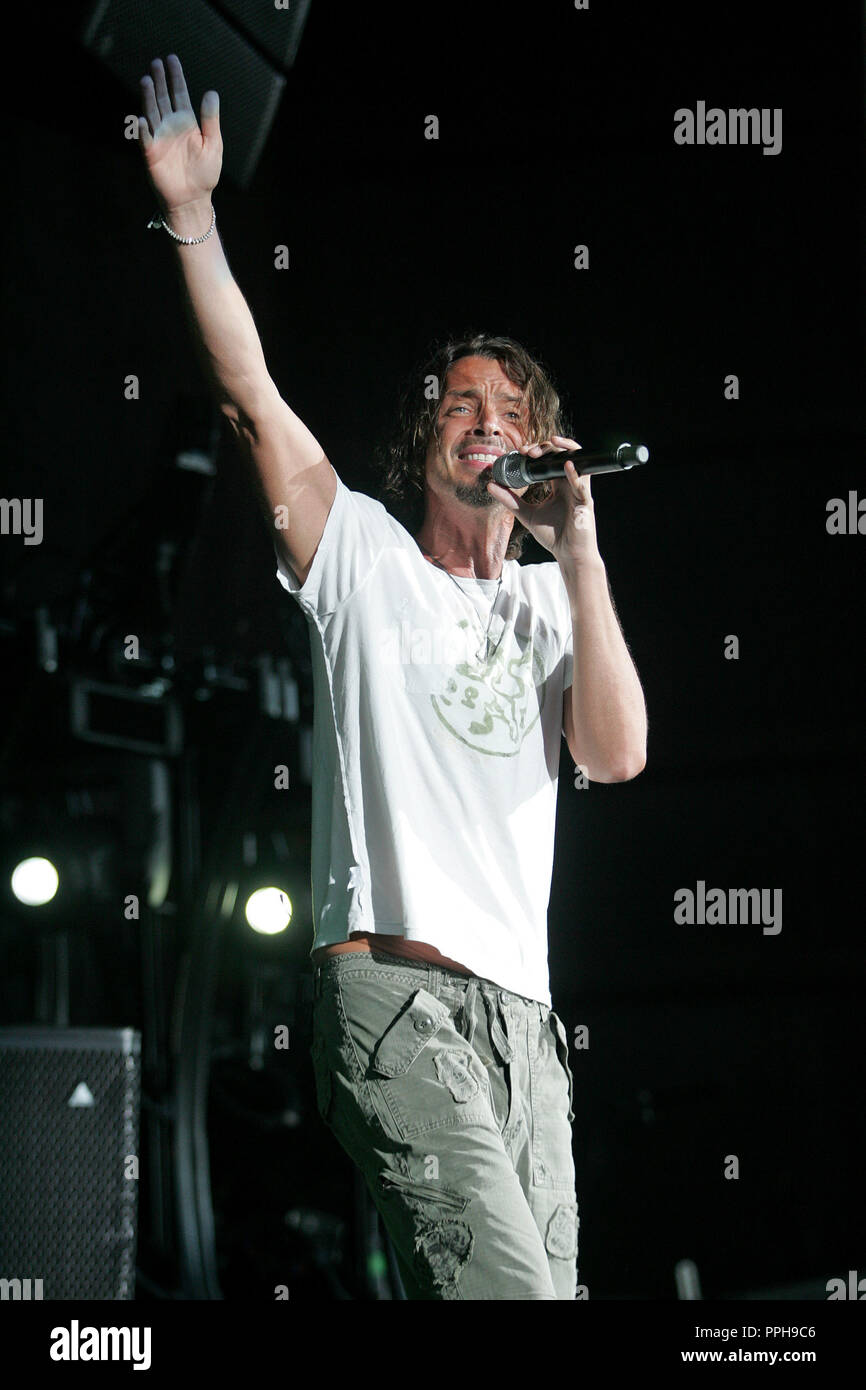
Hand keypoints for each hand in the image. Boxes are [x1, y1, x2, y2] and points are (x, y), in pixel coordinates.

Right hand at [138, 55, 221, 212]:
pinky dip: (143, 129)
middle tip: (156, 63)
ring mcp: (159, 138)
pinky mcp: (151, 153)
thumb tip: (211, 92)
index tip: (171, 59)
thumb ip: (211, 120)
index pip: (179, 93)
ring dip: (148, 97)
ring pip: (151, 112)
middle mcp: (170, 126)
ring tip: (147, 80)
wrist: (193, 199)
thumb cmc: (205, 174)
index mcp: (186, 122)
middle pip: (162, 98)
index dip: (175, 77)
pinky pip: (145, 139)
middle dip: (159, 80)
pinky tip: (143, 119)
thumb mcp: (213, 145)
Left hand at [487, 435, 601, 567]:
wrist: (568, 554)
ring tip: (551, 442)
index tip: (521, 451)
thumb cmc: (553, 535)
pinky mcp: (586, 502)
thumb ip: (509, 500)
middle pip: (561, 456)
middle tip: (528, 451)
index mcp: (558, 485)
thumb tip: (490, 485)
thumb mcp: (526, 514)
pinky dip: (575, 474)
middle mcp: (570, 484)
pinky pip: (582, 485)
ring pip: (577, 462)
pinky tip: (567, 465)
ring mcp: (579, 491)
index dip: (537, 451)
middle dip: (546, 448)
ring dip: (564, 450)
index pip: (549, 460)